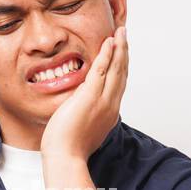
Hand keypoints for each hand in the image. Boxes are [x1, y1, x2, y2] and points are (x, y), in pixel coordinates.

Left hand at [40, 25, 127, 159]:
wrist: (65, 157)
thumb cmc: (69, 148)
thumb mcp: (84, 128)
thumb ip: (88, 114)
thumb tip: (84, 106)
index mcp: (109, 113)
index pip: (119, 84)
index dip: (121, 65)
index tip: (122, 52)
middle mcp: (111, 105)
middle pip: (122, 73)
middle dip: (124, 52)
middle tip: (124, 35)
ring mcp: (103, 101)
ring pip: (116, 69)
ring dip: (119, 48)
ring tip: (120, 32)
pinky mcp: (90, 97)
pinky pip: (102, 70)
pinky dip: (107, 54)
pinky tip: (109, 41)